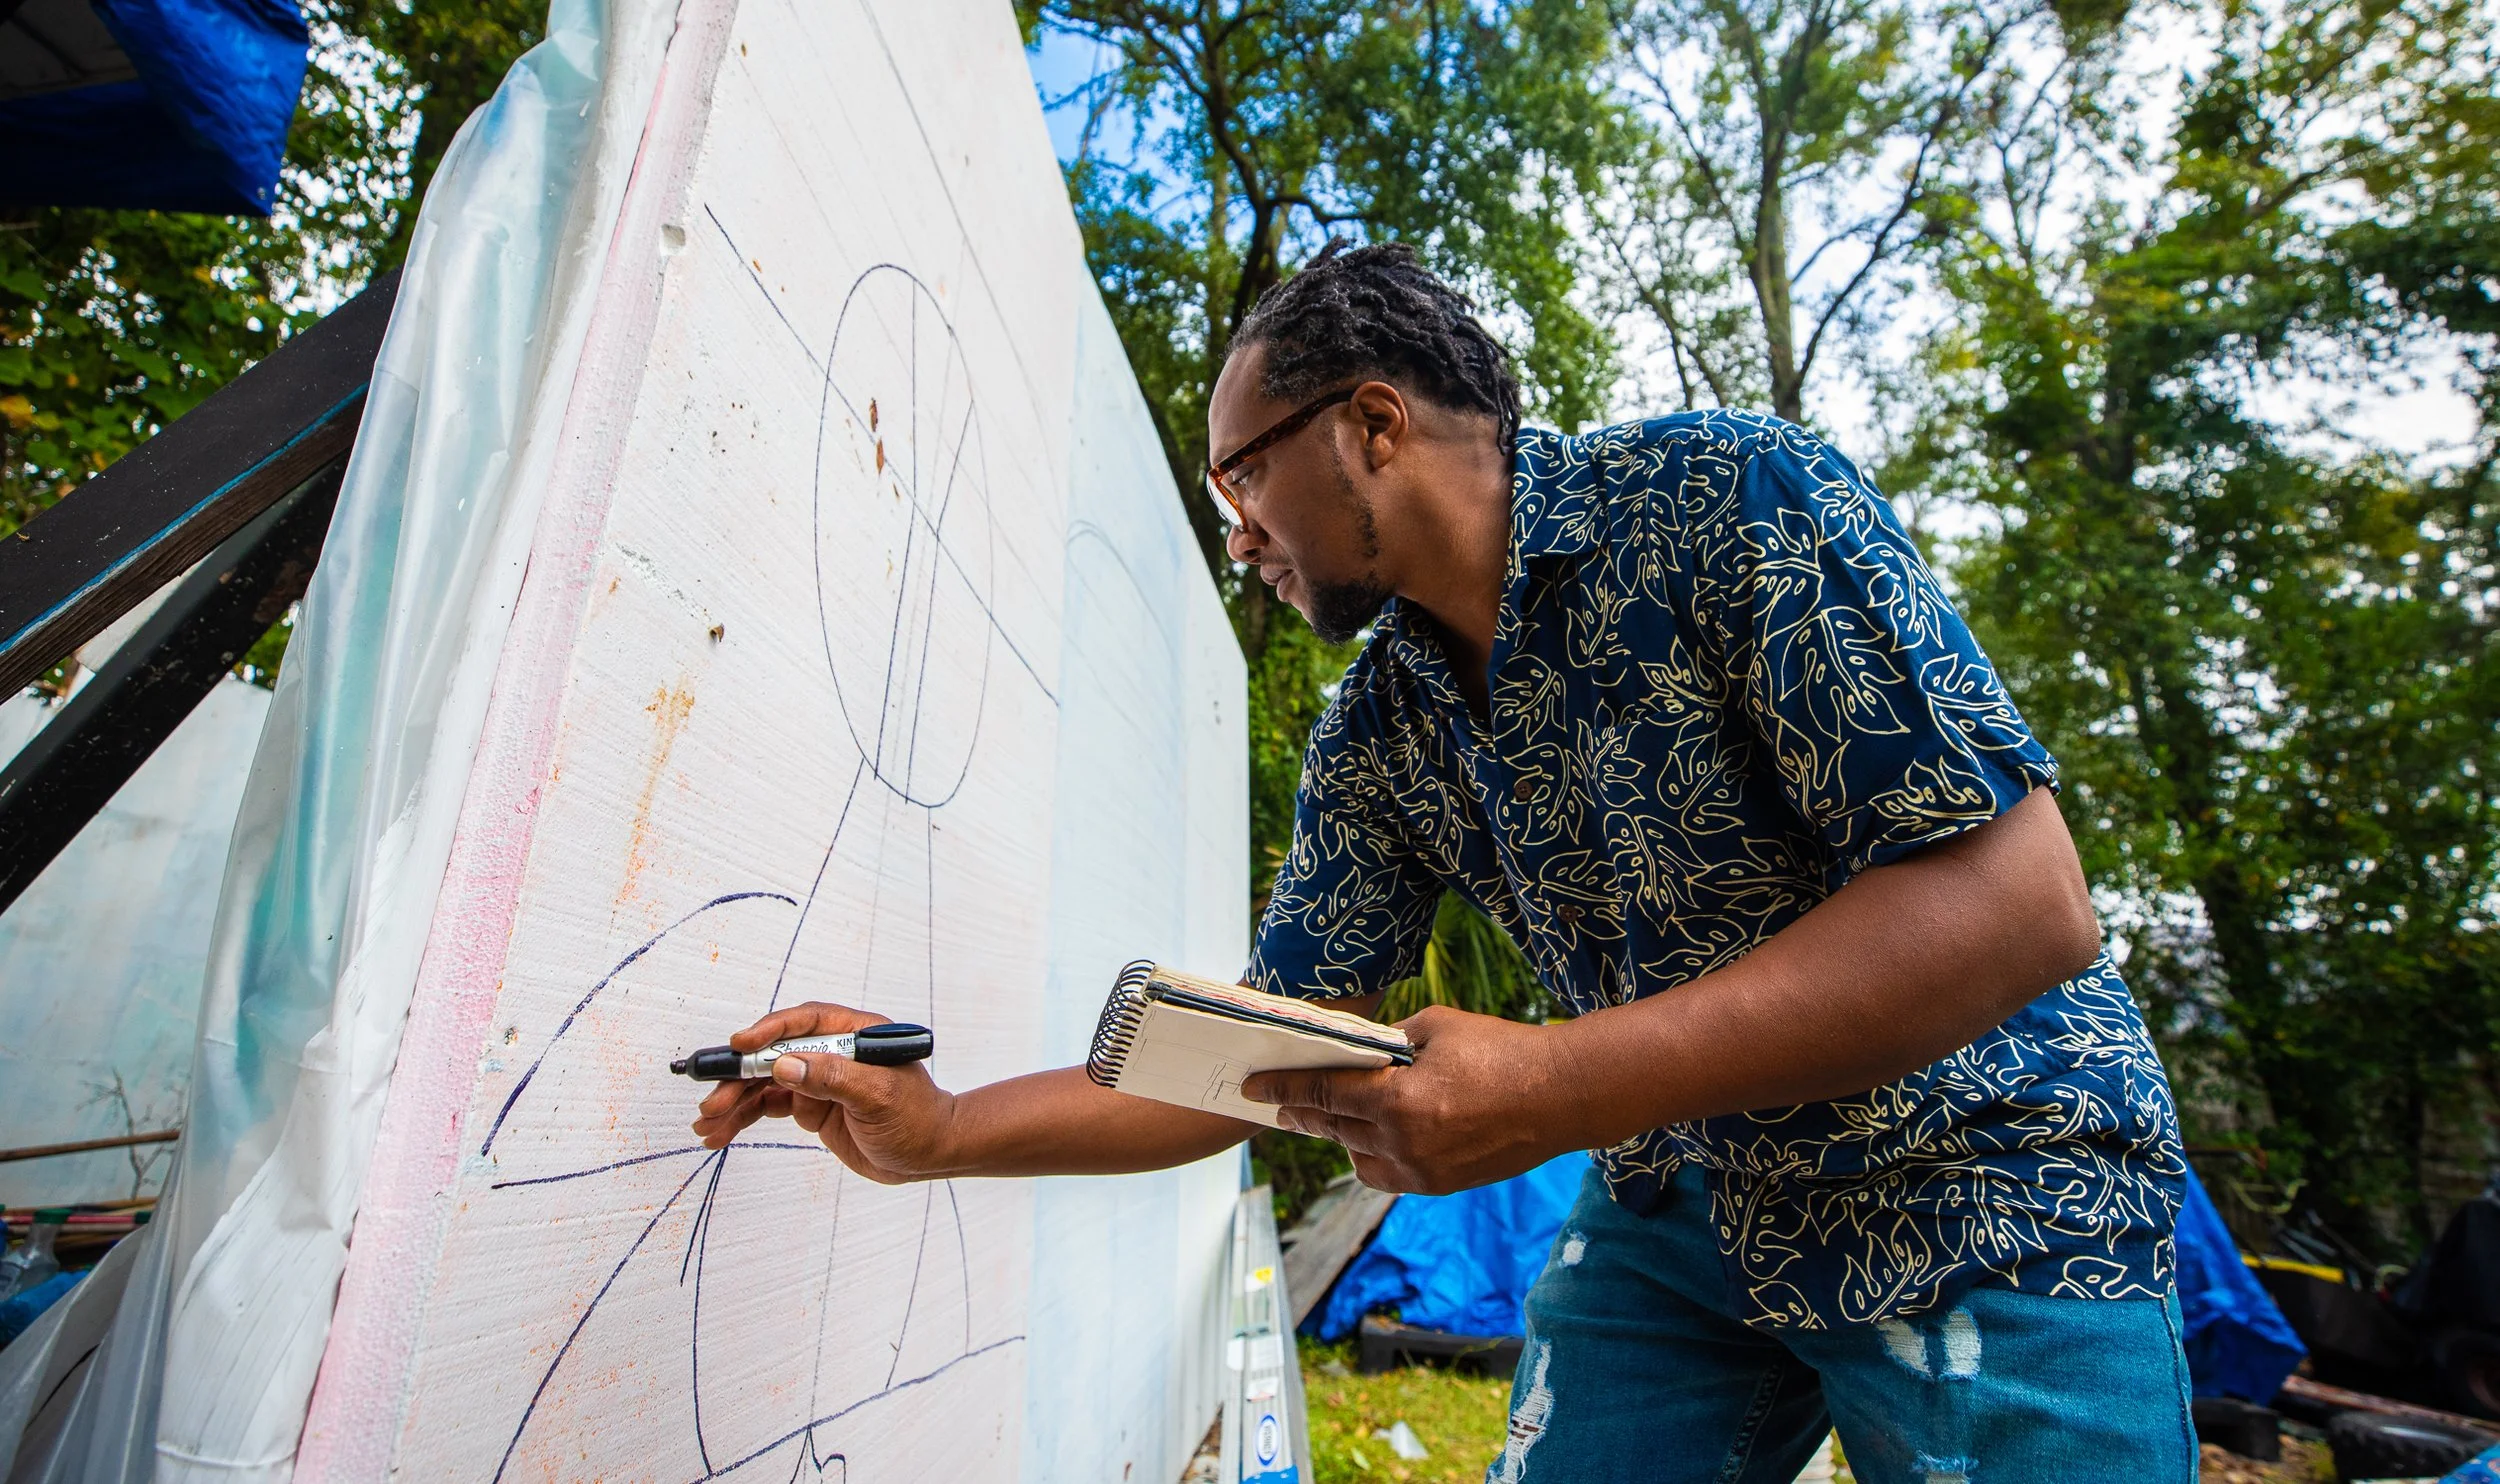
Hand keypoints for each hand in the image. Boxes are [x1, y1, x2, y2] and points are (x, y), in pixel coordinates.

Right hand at [689, 1001, 958, 1183]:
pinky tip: (721, 1132)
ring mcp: (819, 1079)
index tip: (741, 1044)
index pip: (805, 1023)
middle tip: (712, 1100)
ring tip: (707, 1123)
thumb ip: (832, 1079)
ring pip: (765, 1083)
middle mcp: (832, 1052)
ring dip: (734, 1102)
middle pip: (775, 1055)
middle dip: (740, 1077)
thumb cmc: (918, 1119)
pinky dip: (744, 1117)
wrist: (930, 1154)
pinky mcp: (811, 1106)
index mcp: (854, 1034)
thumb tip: (784, 1065)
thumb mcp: (878, 1097)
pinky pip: (769, 1105)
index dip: (770, 1031)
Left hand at [1240, 1006, 1576, 1194]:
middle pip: (1333, 1129)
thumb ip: (1389, 1044)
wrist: (1562, 1096)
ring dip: (1339, 1136)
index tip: (1251, 1086)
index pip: (1321, 1094)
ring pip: (1357, 1158)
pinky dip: (1372, 1156)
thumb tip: (1360, 1056)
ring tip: (1328, 1116)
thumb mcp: (1436, 1026)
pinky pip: (1387, 1175)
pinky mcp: (1442, 1185)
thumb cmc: (1502, 1050)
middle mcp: (1403, 1144)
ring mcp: (1423, 1171)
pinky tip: (1371, 1137)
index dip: (1282, 1088)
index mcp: (1397, 1102)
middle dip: (1303, 1113)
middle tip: (1280, 1101)